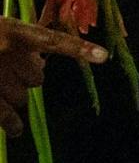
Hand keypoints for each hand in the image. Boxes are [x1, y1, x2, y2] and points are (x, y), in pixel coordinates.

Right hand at [0, 17, 106, 136]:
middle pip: (36, 76)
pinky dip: (11, 123)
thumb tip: (36, 65)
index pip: (50, 41)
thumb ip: (17, 40)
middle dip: (26, 75)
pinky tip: (15, 130)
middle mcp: (4, 54)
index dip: (78, 49)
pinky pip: (5, 116)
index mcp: (9, 31)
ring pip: (21, 96)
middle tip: (8, 69)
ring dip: (14, 95)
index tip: (103, 57)